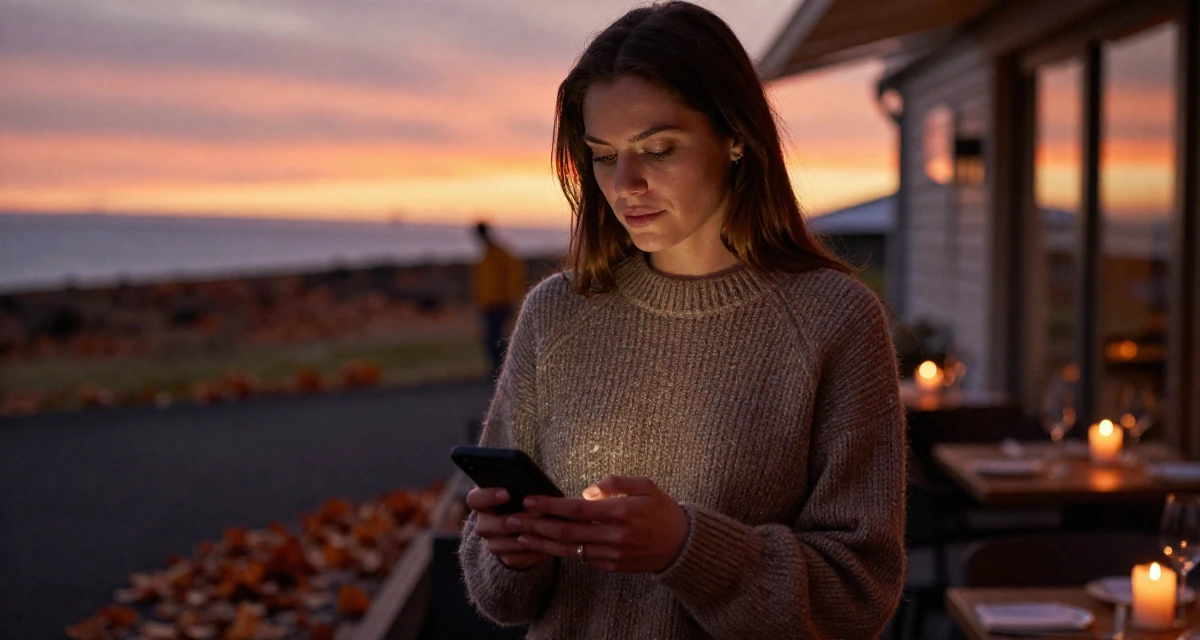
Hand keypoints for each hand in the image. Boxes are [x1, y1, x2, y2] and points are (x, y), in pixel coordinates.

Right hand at [465, 486, 551, 570]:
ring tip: (541, 532)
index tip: (506, 493)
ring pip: (499, 545)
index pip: (474, 499)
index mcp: (483, 501)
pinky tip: (545, 547)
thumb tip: (533, 485)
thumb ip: (523, 486)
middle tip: (527, 516)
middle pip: (485, 527)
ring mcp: (492, 541)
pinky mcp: (504, 557)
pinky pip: (514, 559)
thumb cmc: (526, 497)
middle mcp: (483, 523)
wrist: (529, 519)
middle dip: (507, 523)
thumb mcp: (522, 489)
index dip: (487, 496)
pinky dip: (530, 554)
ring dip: (520, 539)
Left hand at [511, 475, 688, 572]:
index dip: (549, 505)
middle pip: (566, 532)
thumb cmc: (661, 509)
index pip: (576, 509)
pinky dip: (561, 552)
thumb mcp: (645, 485)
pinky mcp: (613, 566)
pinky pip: (582, 559)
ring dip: (542, 543)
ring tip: (520, 536)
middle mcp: (614, 535)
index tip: (528, 500)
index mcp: (621, 511)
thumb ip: (614, 483)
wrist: (683, 544)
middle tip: (512, 520)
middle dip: (536, 525)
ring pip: (569, 549)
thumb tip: (586, 490)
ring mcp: (613, 554)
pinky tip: (545, 546)